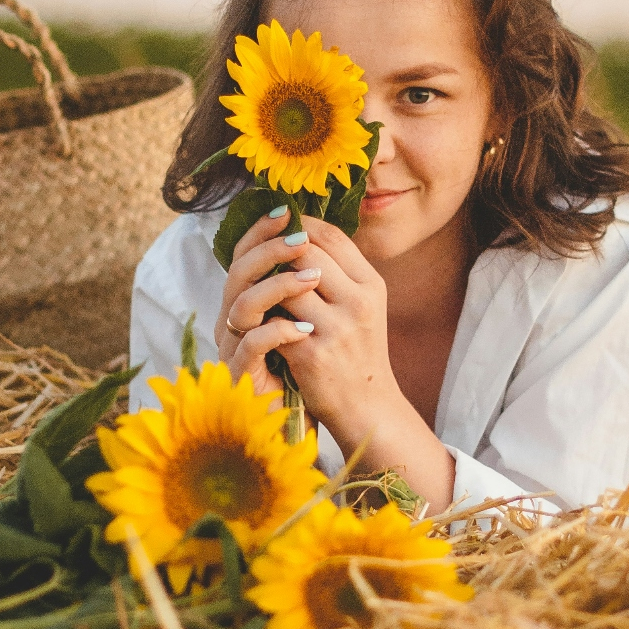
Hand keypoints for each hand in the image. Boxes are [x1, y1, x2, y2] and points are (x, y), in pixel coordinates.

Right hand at [214, 206, 321, 398]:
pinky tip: (305, 329)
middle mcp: (234, 320)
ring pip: (241, 305)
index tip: (288, 211)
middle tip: (300, 239)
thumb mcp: (311, 316)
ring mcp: (235, 348)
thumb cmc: (313, 365)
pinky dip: (278, 332)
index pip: (244, 254)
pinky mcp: (244, 377)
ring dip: (277, 286)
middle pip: (238, 271)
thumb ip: (306, 282)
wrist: (310, 419)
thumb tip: (322, 235)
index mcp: (247, 300)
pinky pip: (251, 345)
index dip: (262, 230)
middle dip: (269, 249)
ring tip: (312, 280)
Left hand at [277, 215, 455, 511]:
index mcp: (371, 286)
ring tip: (257, 285)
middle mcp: (358, 303)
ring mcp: (335, 329)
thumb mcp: (362, 305)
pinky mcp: (311, 354)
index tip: (280, 223)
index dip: (301, 225)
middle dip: (278, 252)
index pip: (332, 237)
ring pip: (286, 284)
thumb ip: (339, 271)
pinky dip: (262, 316)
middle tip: (262, 256)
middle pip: (306, 253)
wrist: (366, 405)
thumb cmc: (358, 350)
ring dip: (266, 284)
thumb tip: (299, 231)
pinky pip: (274, 321)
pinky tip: (256, 316)